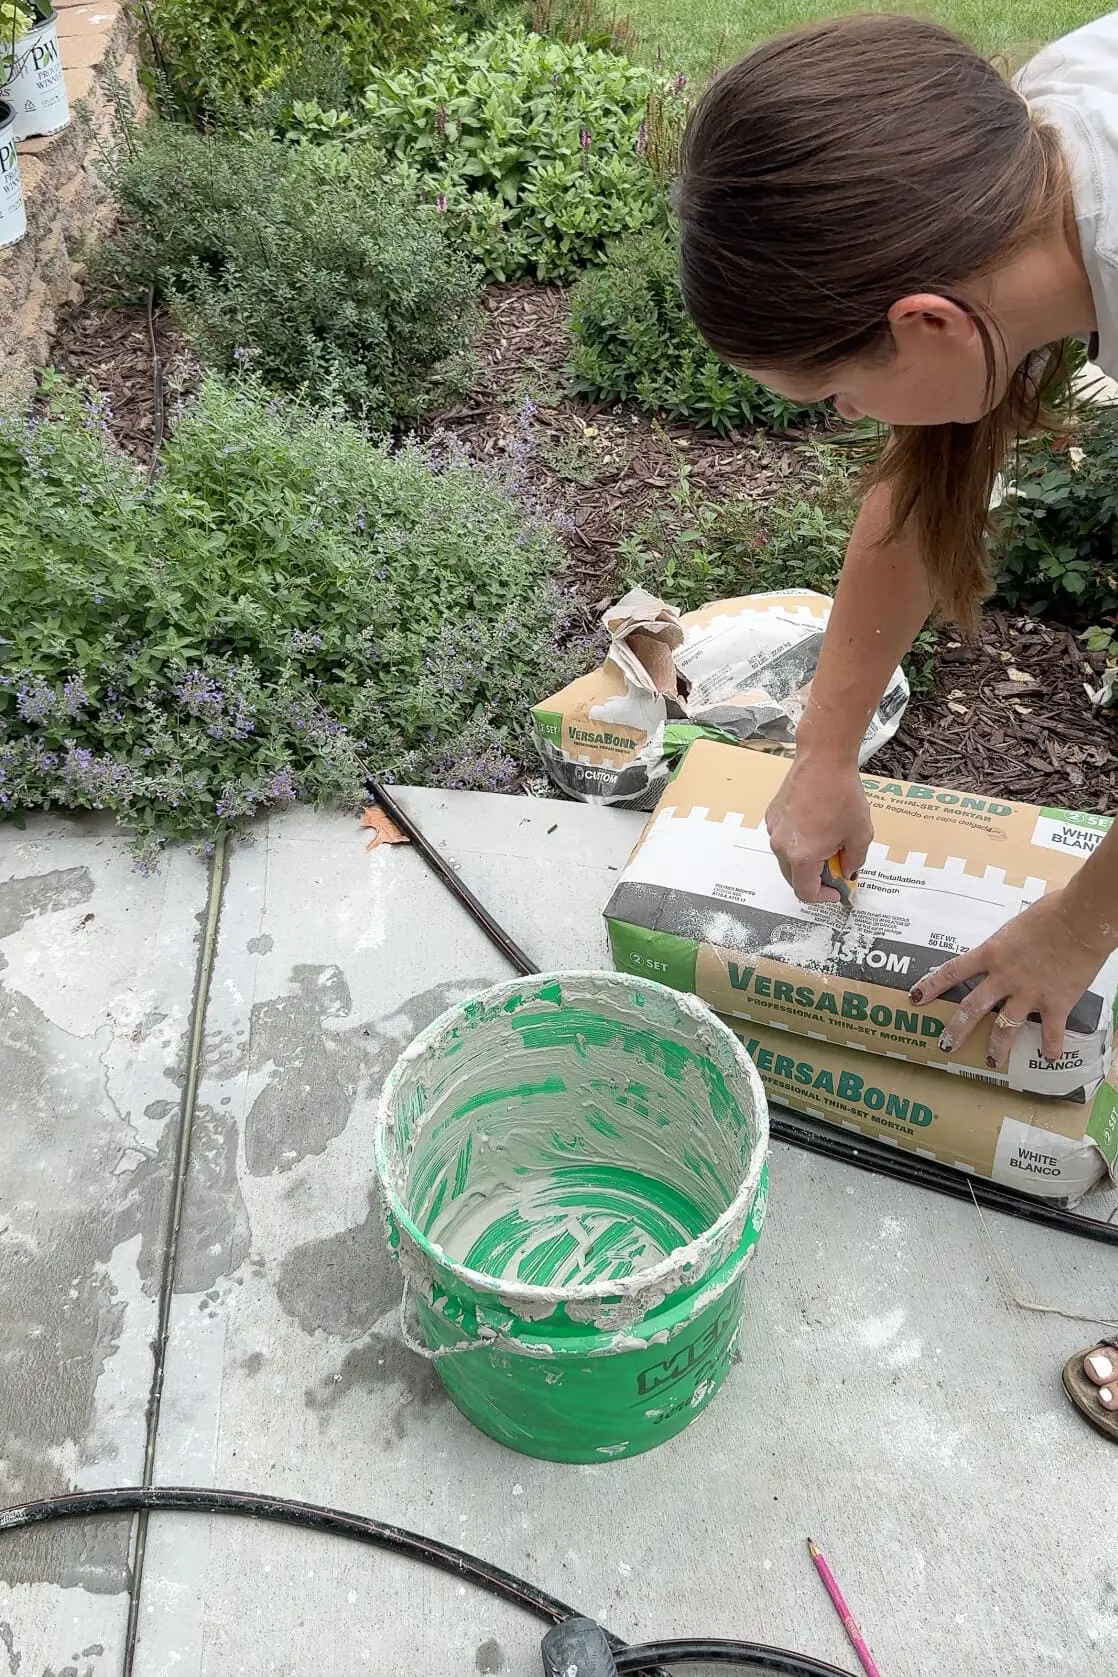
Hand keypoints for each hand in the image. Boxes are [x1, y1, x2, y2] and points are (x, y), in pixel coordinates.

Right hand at [765, 753, 872, 902]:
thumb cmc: (842, 795)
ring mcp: (774, 830)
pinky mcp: (772, 816)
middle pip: (794, 878)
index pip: (805, 893)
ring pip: (788, 858)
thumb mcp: (861, 835)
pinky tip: (817, 825)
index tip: (837, 890)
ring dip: (806, 859)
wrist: (823, 760)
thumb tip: (847, 871)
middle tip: (837, 867)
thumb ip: (854, 862)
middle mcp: (781, 846)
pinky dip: (799, 841)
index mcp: (802, 856)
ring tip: (828, 842)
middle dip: (816, 879)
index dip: (823, 897)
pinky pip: (784, 839)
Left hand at [910, 888, 1117, 1063]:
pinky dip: (1051, 1046)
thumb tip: (1004, 948)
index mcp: (991, 953)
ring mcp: (1029, 993)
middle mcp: (1004, 977)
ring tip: (990, 1061)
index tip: (915, 997)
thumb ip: (1005, 944)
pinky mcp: (1056, 1003)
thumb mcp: (1015, 926)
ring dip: (996, 1046)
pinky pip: (1051, 1030)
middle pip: (972, 1008)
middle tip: (945, 1045)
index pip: (952, 971)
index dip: (931, 986)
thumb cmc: (1050, 912)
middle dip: (956, 1030)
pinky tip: (1050, 1058)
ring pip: (1005, 1027)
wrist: (1080, 920)